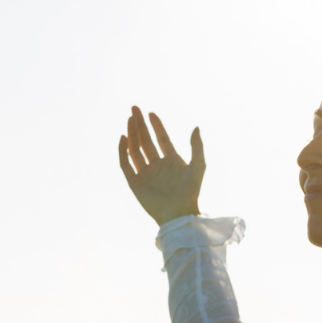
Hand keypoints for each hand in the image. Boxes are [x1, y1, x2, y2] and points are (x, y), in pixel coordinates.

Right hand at [118, 106, 205, 226]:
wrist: (178, 213)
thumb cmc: (191, 192)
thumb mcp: (199, 166)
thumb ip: (197, 147)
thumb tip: (196, 127)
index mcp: (172, 161)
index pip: (162, 138)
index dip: (156, 125)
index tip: (150, 113)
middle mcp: (157, 165)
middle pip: (146, 141)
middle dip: (140, 125)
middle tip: (134, 109)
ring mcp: (145, 174)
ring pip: (135, 150)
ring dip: (132, 134)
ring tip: (129, 119)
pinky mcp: (135, 183)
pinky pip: (126, 165)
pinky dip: (122, 151)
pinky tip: (123, 137)